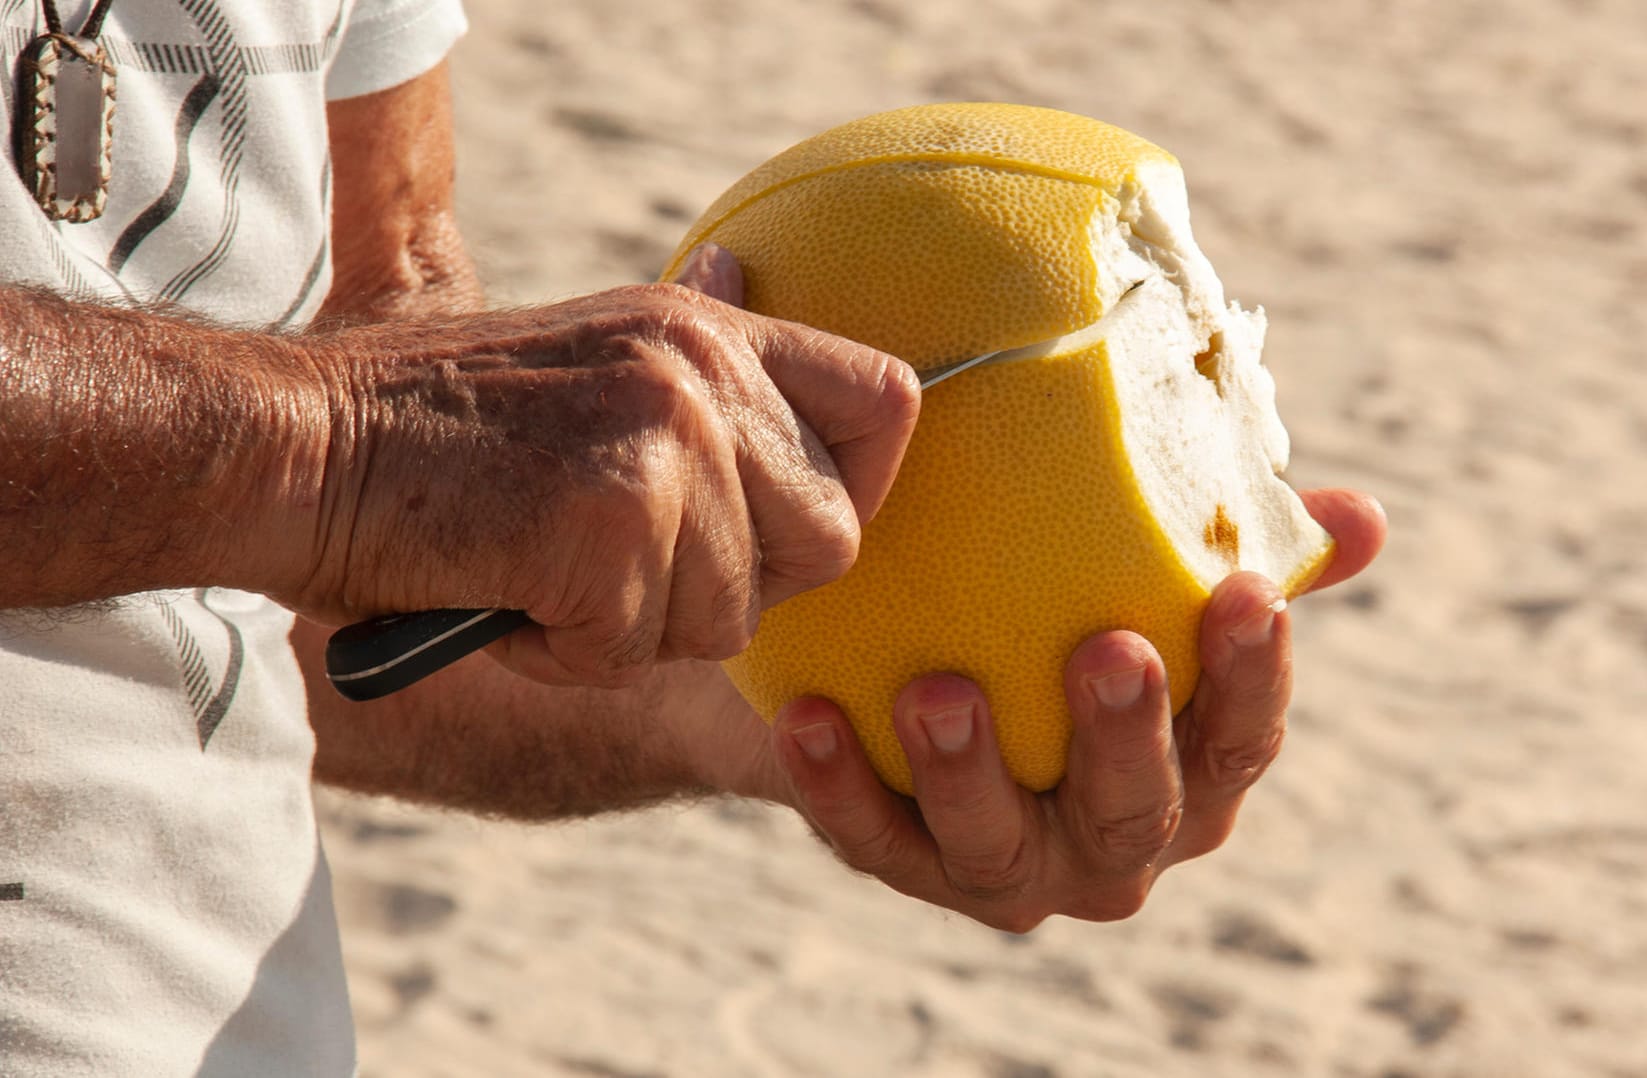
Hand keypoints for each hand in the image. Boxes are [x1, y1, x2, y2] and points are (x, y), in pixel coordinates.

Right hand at [291, 245, 919, 685]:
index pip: (888, 400)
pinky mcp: (609, 521)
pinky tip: (504, 595)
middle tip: (629, 572)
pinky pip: (637, 648)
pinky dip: (565, 651)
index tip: (786, 528)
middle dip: (739, 589)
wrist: (298, 447)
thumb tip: (787, 319)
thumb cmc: (438, 435)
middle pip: (830, 540)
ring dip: (634, 631)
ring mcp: (661, 441)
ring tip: (541, 573)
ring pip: (731, 617)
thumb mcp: (593, 367)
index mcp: (709, 329)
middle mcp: (702, 371)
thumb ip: (697, 383)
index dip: (860, 487)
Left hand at [761, 488, 1386, 929]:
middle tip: (1106, 651)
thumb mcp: (1132, 571)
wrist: (881, 662)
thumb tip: (1362, 518)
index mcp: (1192, 768)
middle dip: (1127, 739)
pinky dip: (840, 787)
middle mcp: (1114, 837)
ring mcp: (1008, 866)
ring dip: (970, 773)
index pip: (1242, 735)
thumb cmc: (1046, 603)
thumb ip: (1231, 545)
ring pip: (1000, 846)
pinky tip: (808, 718)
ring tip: (937, 690)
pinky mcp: (903, 865)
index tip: (1246, 591)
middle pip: (1136, 809)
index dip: (1252, 674)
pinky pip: (872, 841)